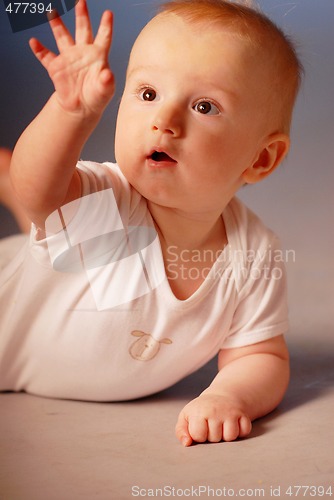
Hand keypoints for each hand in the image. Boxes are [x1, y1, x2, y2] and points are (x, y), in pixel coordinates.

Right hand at [29, 0, 114, 117]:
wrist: (81, 108)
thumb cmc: (97, 97)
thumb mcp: (105, 91)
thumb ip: (106, 82)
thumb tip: (107, 74)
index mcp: (98, 56)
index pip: (103, 37)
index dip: (106, 26)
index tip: (108, 14)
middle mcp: (83, 53)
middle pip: (82, 30)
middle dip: (82, 16)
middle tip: (81, 1)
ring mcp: (69, 58)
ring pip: (62, 37)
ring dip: (57, 25)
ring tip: (52, 12)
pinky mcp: (56, 68)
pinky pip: (45, 56)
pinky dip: (39, 50)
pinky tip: (34, 42)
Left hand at [175, 393, 251, 445]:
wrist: (220, 397)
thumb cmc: (201, 410)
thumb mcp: (186, 417)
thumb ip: (181, 431)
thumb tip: (187, 443)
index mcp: (199, 411)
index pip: (198, 436)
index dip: (199, 435)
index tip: (200, 426)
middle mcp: (215, 410)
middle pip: (215, 439)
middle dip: (213, 436)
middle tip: (211, 424)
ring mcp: (230, 412)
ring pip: (230, 437)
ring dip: (226, 435)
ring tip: (221, 426)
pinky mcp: (243, 414)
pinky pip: (244, 431)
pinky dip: (240, 431)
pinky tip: (233, 424)